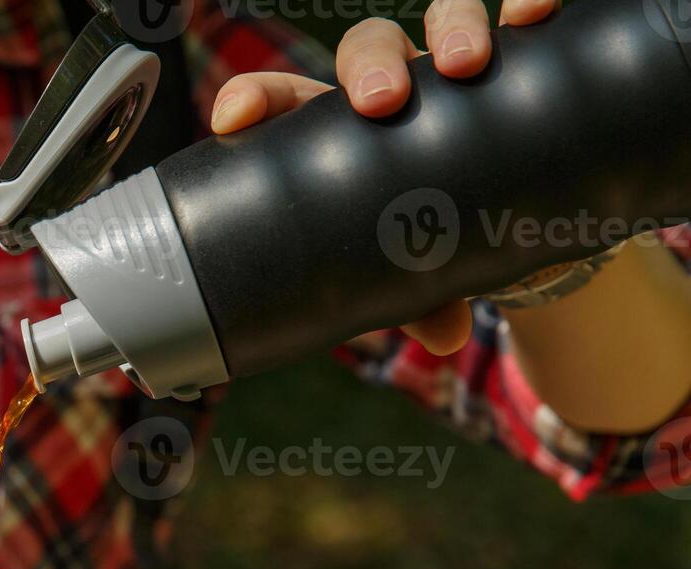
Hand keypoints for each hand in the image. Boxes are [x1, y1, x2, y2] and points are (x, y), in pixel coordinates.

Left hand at [208, 0, 561, 355]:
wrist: (519, 212)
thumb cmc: (441, 233)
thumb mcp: (425, 271)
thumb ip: (425, 299)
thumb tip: (447, 334)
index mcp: (341, 132)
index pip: (282, 100)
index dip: (254, 100)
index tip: (233, 120)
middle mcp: (395, 86)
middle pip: (364, 48)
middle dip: (368, 65)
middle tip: (380, 101)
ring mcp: (453, 64)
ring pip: (438, 16)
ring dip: (450, 26)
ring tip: (465, 63)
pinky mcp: (517, 52)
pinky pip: (521, 8)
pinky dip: (530, 1)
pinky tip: (535, 16)